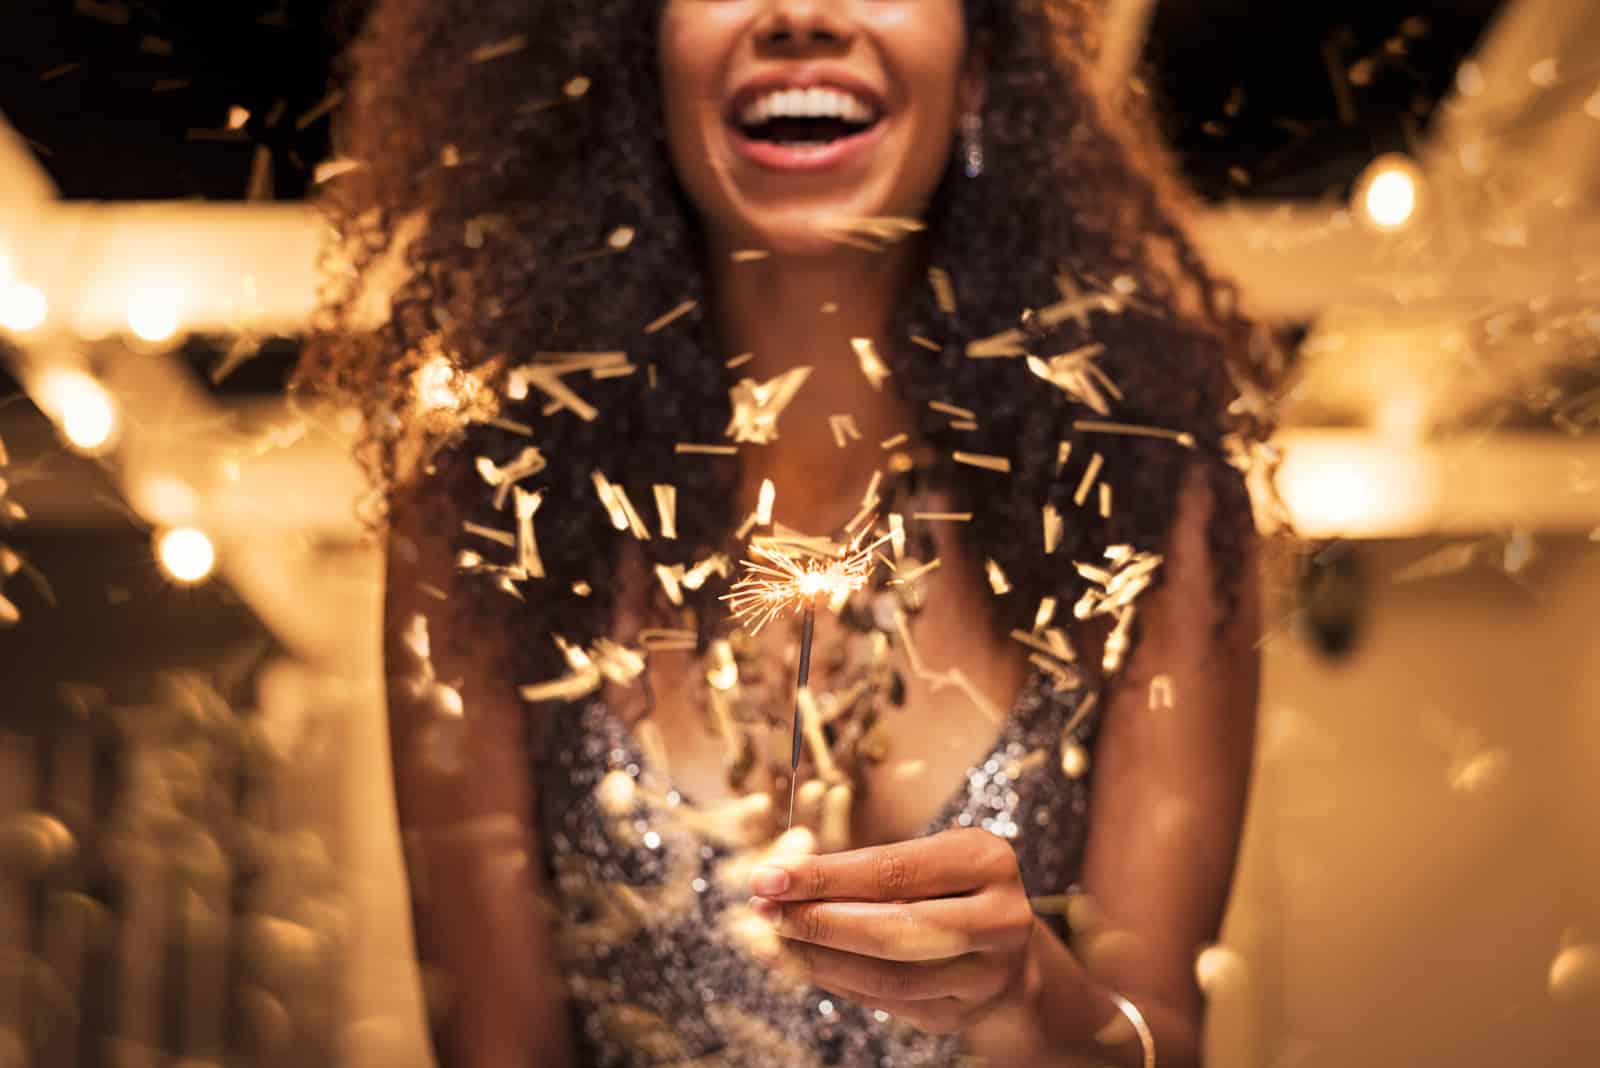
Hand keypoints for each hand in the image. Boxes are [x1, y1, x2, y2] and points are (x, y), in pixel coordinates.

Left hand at [745, 828, 1040, 1035]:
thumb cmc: (950, 885)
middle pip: (894, 929)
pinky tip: (802, 962)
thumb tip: (782, 880)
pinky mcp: (962, 1014)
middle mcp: (999, 920)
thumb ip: (868, 866)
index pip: (893, 870)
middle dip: (818, 921)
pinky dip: (837, 982)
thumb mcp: (928, 855)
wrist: (1007, 948)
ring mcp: (985, 976)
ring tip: (773, 938)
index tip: (769, 876)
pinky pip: (887, 1004)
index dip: (825, 876)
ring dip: (819, 958)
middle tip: (764, 910)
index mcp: (987, 861)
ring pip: (888, 977)